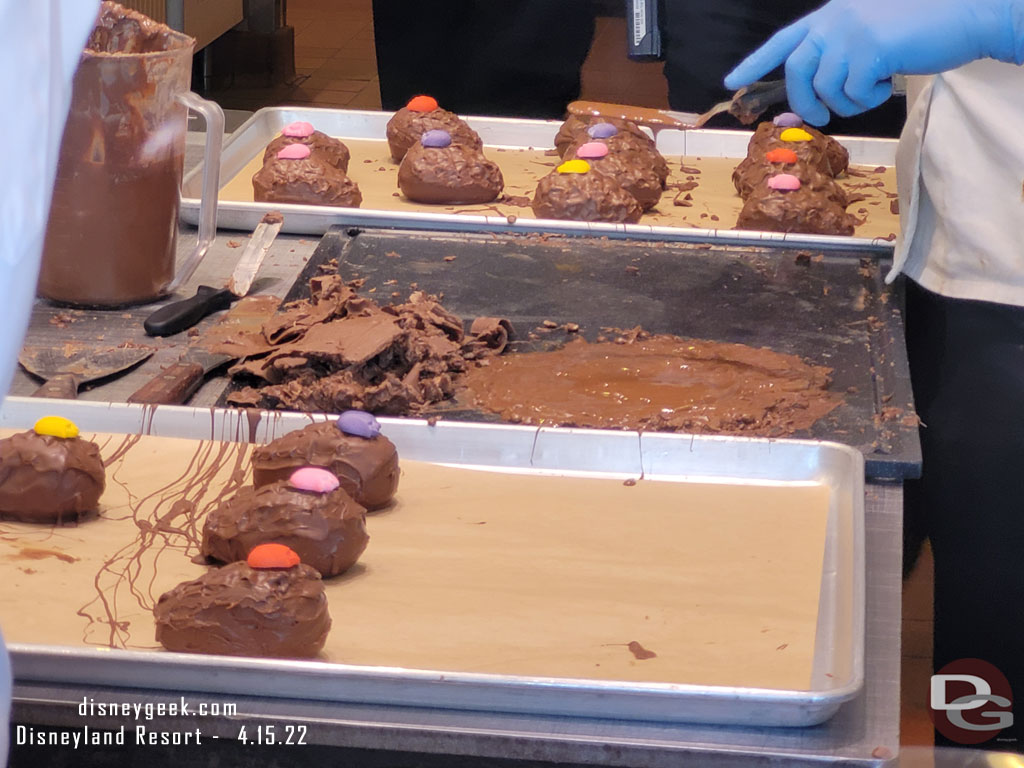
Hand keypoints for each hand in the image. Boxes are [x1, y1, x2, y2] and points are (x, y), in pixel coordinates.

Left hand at [724, 0, 1023, 124]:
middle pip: (796, 71)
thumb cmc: (918, 30)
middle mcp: (834, 21)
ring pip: (824, 88)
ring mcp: (850, 33)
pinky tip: (886, 82)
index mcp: (831, 16)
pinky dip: (867, 99)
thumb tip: (807, 97)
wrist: (962, 16)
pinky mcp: (868, 49)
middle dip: (803, 101)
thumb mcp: (868, 36)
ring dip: (845, 102)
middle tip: (819, 117)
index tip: (732, 82)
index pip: (783, 40)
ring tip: (871, 88)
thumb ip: (837, 56)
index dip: (755, 62)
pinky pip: (851, 94)